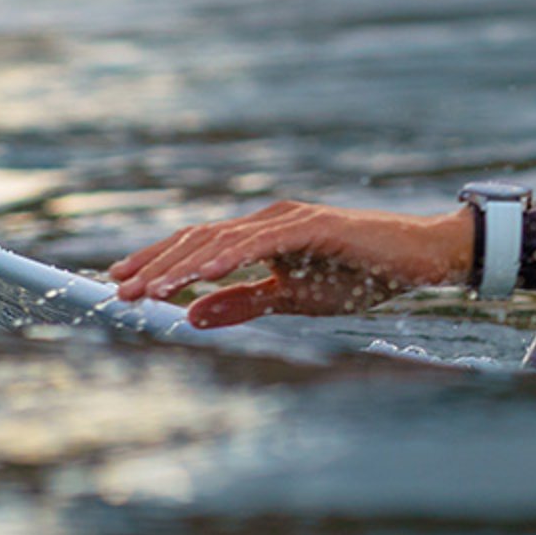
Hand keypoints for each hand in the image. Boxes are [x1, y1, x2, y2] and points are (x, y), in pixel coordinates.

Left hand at [105, 200, 478, 327]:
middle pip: (198, 237)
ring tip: (149, 290)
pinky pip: (259, 243)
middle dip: (156, 264)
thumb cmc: (358, 276)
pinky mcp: (311, 225)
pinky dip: (226, 258)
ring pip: (221, 238)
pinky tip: (201, 275)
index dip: (158, 261)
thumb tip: (191, 316)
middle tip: (119, 291)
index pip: (198, 245)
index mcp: (259, 235)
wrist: (415, 259)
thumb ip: (242, 303)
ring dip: (181, 265)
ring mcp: (287, 218)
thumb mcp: (291, 299)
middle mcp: (266, 219)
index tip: (122, 281)